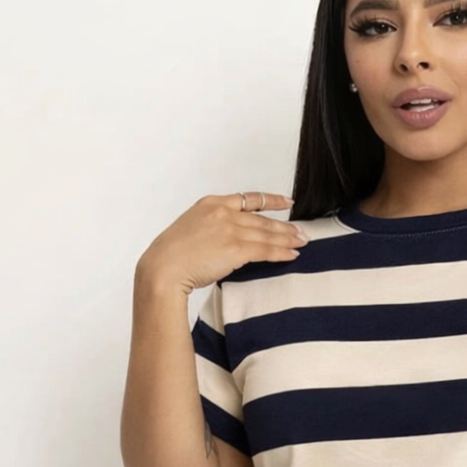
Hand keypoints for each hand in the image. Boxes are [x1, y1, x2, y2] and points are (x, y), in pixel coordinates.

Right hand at [136, 191, 306, 294]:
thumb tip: (230, 239)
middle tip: (301, 232)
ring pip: (267, 234)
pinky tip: (292, 254)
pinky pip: (266, 250)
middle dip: (285, 227)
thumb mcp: (191, 229)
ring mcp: (230, 229)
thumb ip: (213, 228)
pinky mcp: (236, 248)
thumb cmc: (171, 255)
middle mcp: (223, 213)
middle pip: (262, 219)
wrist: (163, 268)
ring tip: (302, 243)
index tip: (287, 202)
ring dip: (288, 239)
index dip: (271, 201)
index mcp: (211, 203)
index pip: (249, 199)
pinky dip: (282, 252)